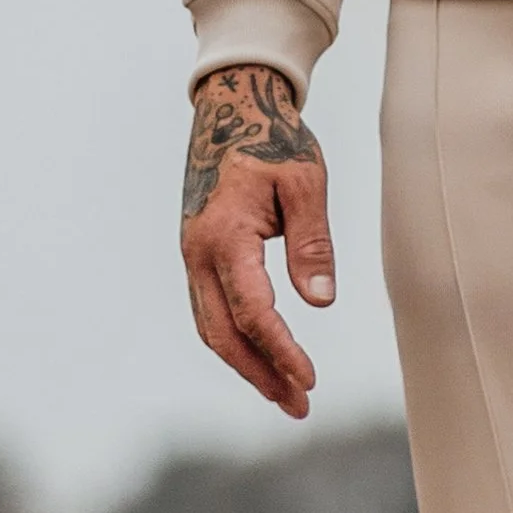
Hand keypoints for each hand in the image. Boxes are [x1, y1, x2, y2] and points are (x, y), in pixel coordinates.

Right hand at [179, 66, 334, 417]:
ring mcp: (192, 255)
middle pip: (223, 333)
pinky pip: (210, 310)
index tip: (310, 379)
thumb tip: (320, 299)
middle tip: (299, 405)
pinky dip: (235, 340)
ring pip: (211, 327)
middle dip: (260, 374)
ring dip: (246, 364)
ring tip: (285, 394)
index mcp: (224, 236)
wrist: (231, 107)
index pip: (252, 311)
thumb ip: (312, 241)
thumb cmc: (273, 140)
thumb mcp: (305, 182)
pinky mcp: (198, 254)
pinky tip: (262, 357)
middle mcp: (198, 252)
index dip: (281, 351)